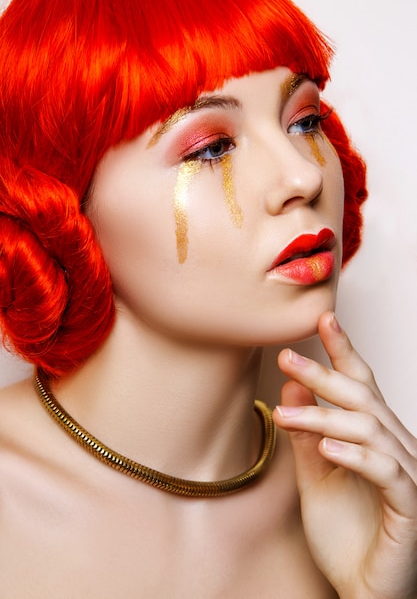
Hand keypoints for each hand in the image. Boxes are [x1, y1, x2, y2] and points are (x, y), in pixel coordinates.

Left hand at [273, 311, 416, 598]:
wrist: (363, 591)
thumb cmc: (346, 536)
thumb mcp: (315, 478)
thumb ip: (306, 436)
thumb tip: (291, 389)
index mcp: (374, 437)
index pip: (360, 384)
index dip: (343, 351)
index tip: (322, 319)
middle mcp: (395, 447)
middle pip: (362, 398)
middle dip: (324, 376)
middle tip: (289, 357)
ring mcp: (406, 474)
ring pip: (369, 429)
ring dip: (325, 417)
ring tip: (287, 412)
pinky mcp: (410, 505)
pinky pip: (385, 471)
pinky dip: (355, 456)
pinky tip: (326, 447)